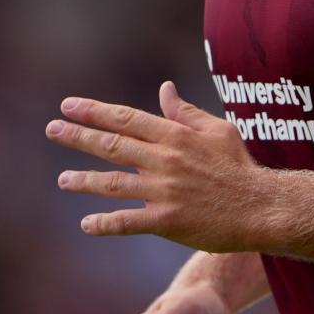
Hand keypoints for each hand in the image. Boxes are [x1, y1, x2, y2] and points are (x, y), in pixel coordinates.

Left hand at [46, 81, 265, 249]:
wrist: (261, 207)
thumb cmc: (241, 167)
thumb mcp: (218, 130)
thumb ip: (186, 113)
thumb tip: (164, 89)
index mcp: (175, 136)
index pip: (126, 119)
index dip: (95, 111)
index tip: (69, 106)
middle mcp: (165, 160)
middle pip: (112, 145)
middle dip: (78, 137)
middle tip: (52, 130)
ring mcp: (164, 191)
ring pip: (112, 183)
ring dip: (83, 180)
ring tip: (63, 180)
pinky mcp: (167, 221)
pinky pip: (127, 221)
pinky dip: (105, 223)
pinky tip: (87, 224)